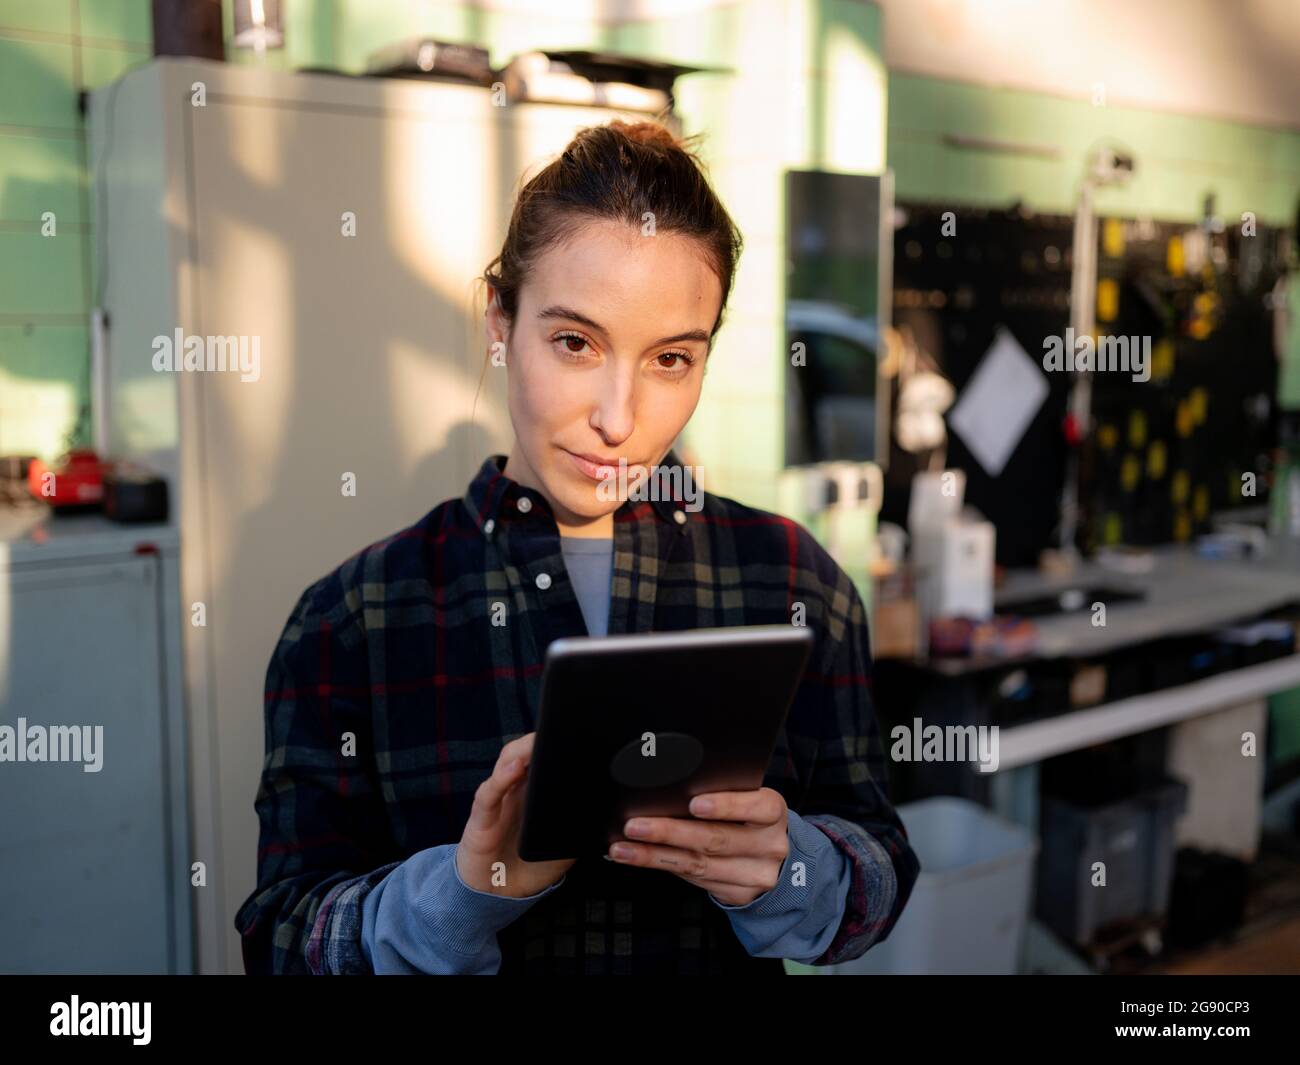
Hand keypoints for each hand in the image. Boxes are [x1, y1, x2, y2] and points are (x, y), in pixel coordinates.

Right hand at [455, 732, 575, 897]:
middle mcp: (518, 786)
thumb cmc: (533, 863)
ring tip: (540, 740)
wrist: (498, 893)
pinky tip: (514, 769)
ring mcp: (499, 797)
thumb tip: (614, 808)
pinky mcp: (482, 815)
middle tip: (566, 725)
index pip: (550, 756)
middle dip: (546, 736)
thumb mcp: (566, 843)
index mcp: (539, 789)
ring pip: (508, 761)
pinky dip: (501, 777)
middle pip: (530, 750)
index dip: (565, 741)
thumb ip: (583, 823)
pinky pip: (490, 791)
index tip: (587, 731)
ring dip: (524, 749)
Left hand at [606, 787, 789, 906]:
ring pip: (698, 864)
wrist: (781, 863)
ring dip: (654, 856)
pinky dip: (661, 866)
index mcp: (772, 813)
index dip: (726, 805)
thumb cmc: (753, 819)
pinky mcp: (736, 894)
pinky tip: (637, 858)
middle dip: (670, 832)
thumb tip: (670, 789)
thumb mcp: (750, 800)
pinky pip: (693, 879)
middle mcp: (768, 846)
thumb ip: (723, 794)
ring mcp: (753, 875)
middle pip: (716, 839)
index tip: (694, 803)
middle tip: (635, 825)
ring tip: (623, 848)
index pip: (756, 807)